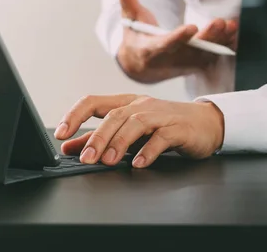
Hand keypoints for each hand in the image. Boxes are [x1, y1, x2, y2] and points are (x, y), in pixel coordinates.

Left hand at [54, 94, 224, 167]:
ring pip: (135, 123)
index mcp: (126, 103)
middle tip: (85, 159)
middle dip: (96, 137)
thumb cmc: (165, 126)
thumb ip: (101, 139)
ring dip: (119, 142)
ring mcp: (161, 115)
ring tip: (108, 161)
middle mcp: (141, 105)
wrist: (206, 123)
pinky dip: (148, 150)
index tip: (60, 134)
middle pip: (113, 115)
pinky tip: (138, 164)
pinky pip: (162, 137)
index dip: (74, 115)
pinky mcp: (179, 128)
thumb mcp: (130, 132)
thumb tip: (70, 148)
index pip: (93, 101)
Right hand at [108, 0, 237, 83]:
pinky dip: (225, 46)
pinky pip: (213, 57)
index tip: (191, 27)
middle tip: (219, 22)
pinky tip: (235, 32)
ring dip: (220, 41)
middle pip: (190, 51)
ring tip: (231, 25)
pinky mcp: (196, 65)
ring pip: (205, 55)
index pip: (165, 45)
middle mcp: (169, 60)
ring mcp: (184, 65)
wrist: (142, 66)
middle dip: (206, 38)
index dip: (178, 38)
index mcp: (150, 49)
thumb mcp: (129, 14)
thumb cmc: (137, 35)